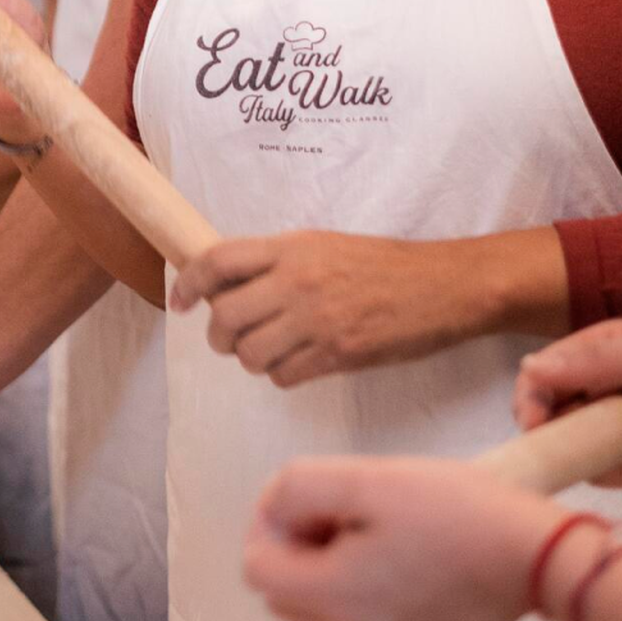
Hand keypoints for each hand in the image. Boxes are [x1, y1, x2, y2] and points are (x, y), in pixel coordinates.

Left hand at [174, 232, 495, 386]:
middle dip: (218, 333)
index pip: (216, 261)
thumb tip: (227, 284)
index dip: (188, 284)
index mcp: (289, 247)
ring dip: (249, 358)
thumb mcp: (321, 244)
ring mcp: (317, 320)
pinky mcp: (338, 355)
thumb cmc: (381, 264)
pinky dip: (280, 375)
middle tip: (227, 337)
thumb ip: (275, 261)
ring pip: (250, 353)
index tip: (180, 301)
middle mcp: (296, 282)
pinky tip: (294, 364)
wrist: (441, 286)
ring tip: (265, 351)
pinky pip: (284, 376)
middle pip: (226, 315)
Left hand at [245, 456, 559, 620]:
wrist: (535, 555)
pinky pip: (361, 613)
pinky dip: (360, 580)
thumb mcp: (363, 479)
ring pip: (322, 603)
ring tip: (375, 521)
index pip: (257, 568)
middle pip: (286, 590)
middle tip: (343, 504)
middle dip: (298, 542)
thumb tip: (272, 509)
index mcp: (336, 600)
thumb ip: (298, 489)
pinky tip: (399, 545)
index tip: (308, 495)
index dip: (269, 521)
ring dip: (329, 559)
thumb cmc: (452, 511)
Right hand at [512, 319, 621, 499]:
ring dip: (618, 459)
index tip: (535, 430)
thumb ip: (590, 362)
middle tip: (608, 442)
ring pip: (590, 460)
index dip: (529, 403)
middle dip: (579, 439)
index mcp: (592, 357)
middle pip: (557, 426)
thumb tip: (529, 368)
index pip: (538, 379)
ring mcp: (621, 431)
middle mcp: (600, 394)